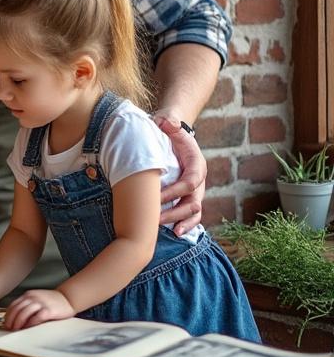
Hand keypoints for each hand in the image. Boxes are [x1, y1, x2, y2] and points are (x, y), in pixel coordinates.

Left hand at [4, 289, 74, 330]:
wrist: (68, 298)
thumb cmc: (52, 301)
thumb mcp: (37, 299)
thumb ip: (28, 305)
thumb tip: (16, 317)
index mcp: (28, 295)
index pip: (13, 305)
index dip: (8, 315)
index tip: (6, 323)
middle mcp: (33, 298)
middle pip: (17, 309)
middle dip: (11, 320)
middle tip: (9, 328)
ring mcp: (41, 303)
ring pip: (24, 313)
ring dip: (18, 323)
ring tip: (16, 330)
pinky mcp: (48, 310)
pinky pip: (36, 317)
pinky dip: (30, 324)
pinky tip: (28, 329)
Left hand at [154, 113, 204, 234]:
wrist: (175, 134)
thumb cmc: (170, 131)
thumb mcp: (170, 124)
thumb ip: (169, 124)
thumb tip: (165, 122)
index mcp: (197, 164)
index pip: (189, 182)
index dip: (174, 192)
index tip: (156, 198)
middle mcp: (200, 180)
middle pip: (193, 201)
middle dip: (176, 213)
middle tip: (156, 220)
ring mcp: (196, 190)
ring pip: (195, 212)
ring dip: (184, 222)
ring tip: (173, 233)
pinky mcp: (190, 196)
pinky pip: (192, 214)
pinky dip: (186, 224)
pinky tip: (176, 233)